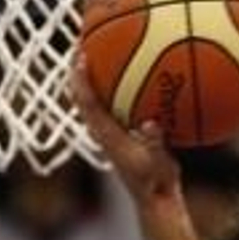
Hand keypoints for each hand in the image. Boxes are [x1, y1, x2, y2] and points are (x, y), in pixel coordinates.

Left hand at [69, 57, 179, 203]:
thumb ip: (155, 144)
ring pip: (96, 97)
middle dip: (79, 67)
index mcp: (106, 134)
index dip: (81, 79)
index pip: (87, 101)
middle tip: (82, 40)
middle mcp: (103, 129)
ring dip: (94, 74)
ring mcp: (111, 131)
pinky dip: (118, 85)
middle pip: (83, 93)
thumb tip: (151, 125)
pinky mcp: (122, 133)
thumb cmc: (156, 184)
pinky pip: (115, 103)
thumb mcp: (159, 164)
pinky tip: (137, 71)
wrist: (155, 199)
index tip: (80, 55)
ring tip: (99, 49)